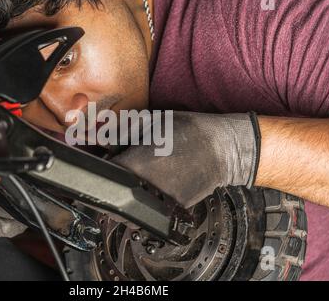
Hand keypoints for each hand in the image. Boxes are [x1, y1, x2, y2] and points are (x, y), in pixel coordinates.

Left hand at [112, 112, 259, 207]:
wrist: (223, 148)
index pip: (108, 171)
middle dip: (120, 177)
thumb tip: (105, 143)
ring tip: (152, 170)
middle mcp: (146, 185)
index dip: (108, 165)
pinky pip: (156, 201)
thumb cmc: (189, 130)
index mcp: (137, 163)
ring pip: (137, 197)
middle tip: (132, 164)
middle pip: (120, 187)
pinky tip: (166, 178)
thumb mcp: (153, 122)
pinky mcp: (175, 207)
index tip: (112, 159)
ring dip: (136, 186)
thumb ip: (126, 134)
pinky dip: (155, 192)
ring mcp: (161, 199)